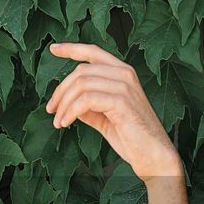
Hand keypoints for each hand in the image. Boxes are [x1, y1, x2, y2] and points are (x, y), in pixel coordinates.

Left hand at [45, 41, 182, 181]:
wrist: (153, 155)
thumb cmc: (131, 137)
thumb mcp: (103, 117)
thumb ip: (87, 105)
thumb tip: (65, 101)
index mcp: (122, 73)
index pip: (94, 52)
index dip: (72, 49)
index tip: (53, 49)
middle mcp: (124, 74)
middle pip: (81, 71)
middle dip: (60, 90)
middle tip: (51, 110)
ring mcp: (124, 86)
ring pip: (81, 84)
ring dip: (63, 104)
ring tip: (58, 122)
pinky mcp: (121, 102)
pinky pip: (86, 100)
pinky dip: (70, 111)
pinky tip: (65, 123)